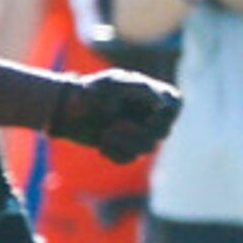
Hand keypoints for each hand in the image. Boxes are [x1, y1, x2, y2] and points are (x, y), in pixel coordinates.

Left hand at [49, 70, 181, 162]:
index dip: (166, 114)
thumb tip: (159, 100)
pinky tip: (101, 145)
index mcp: (151, 94)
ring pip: (147, 148)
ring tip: (105, 134)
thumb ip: (136, 88)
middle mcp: (150, 114)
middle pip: (162, 132)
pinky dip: (115, 153)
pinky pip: (129, 158)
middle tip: (116, 125)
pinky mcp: (126, 148)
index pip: (174, 105)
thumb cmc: (92, 90)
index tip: (149, 114)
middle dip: (139, 132)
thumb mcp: (111, 84)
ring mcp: (139, 133)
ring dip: (124, 143)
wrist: (67, 108)